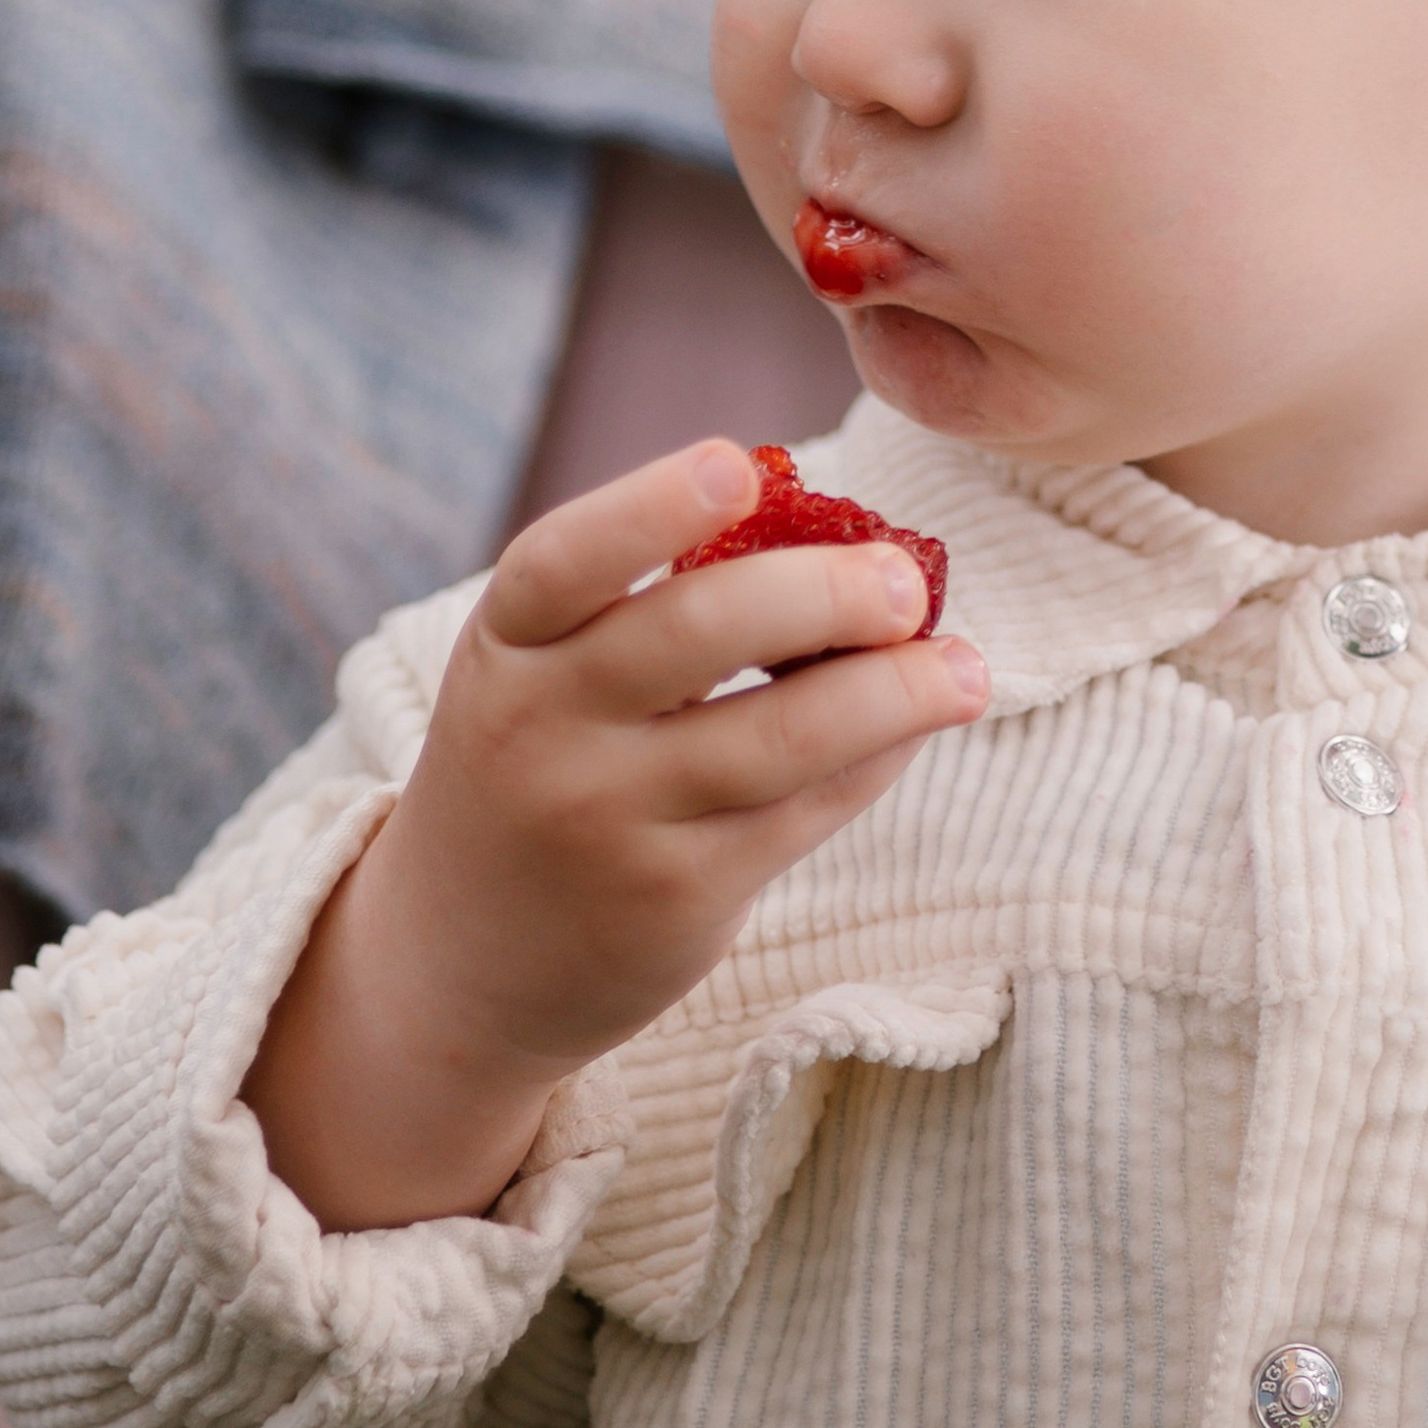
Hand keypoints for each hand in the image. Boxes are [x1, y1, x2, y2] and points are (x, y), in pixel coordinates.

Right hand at [247, 440, 988, 1228]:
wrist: (462, 962)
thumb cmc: (537, 765)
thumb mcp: (540, 675)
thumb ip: (643, 607)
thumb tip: (842, 541)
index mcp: (504, 647)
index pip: (564, 561)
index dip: (650, 506)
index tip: (743, 465)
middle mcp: (545, 731)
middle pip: (692, 636)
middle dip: (821, 593)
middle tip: (907, 579)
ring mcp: (610, 822)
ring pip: (777, 738)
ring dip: (893, 693)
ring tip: (965, 668)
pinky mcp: (676, 902)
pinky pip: (802, 814)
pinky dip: (875, 761)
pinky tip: (917, 725)